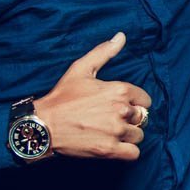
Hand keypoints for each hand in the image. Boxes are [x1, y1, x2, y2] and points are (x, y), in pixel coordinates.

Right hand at [34, 32, 151, 160]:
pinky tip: (115, 146)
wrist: (44, 125)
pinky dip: (127, 152)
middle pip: (142, 118)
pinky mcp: (109, 150)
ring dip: (129, 136)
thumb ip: (104, 53)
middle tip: (112, 120)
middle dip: (131, 119)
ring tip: (112, 133)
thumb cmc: (62, 97)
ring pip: (139, 136)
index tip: (121, 106)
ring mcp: (116, 131)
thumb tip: (121, 36)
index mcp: (118, 90)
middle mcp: (121, 110)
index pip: (145, 100)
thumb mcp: (81, 69)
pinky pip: (134, 154)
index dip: (134, 103)